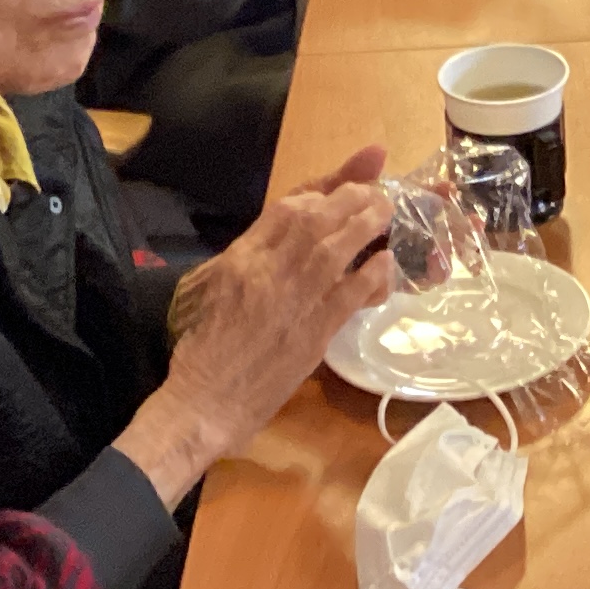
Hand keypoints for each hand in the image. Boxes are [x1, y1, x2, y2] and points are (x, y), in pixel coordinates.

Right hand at [117, 145, 396, 505]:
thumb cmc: (202, 350)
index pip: (287, 208)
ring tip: (387, 212)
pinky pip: (351, 293)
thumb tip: (280, 236)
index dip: (320, 191)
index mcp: (241, 258)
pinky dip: (373, 273)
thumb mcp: (210, 290)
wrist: (203, 403)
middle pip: (317, 217)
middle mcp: (268, 270)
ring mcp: (293, 300)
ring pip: (338, 247)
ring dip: (368, 224)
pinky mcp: (314, 332)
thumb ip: (245, 259)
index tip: (342, 185)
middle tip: (374, 192)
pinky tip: (387, 262)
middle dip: (350, 196)